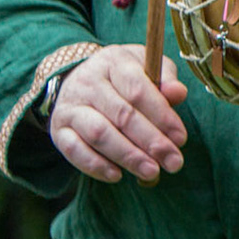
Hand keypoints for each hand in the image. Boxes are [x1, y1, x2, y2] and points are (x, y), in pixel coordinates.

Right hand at [49, 46, 187, 183]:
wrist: (78, 78)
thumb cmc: (123, 77)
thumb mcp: (145, 67)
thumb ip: (165, 79)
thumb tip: (178, 93)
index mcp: (114, 62)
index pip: (138, 89)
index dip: (161, 116)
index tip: (181, 138)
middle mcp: (88, 82)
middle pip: (122, 114)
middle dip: (151, 141)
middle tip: (173, 162)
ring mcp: (70, 106)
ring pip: (99, 133)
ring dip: (127, 156)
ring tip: (151, 172)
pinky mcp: (58, 129)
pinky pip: (74, 150)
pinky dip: (95, 165)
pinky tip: (117, 175)